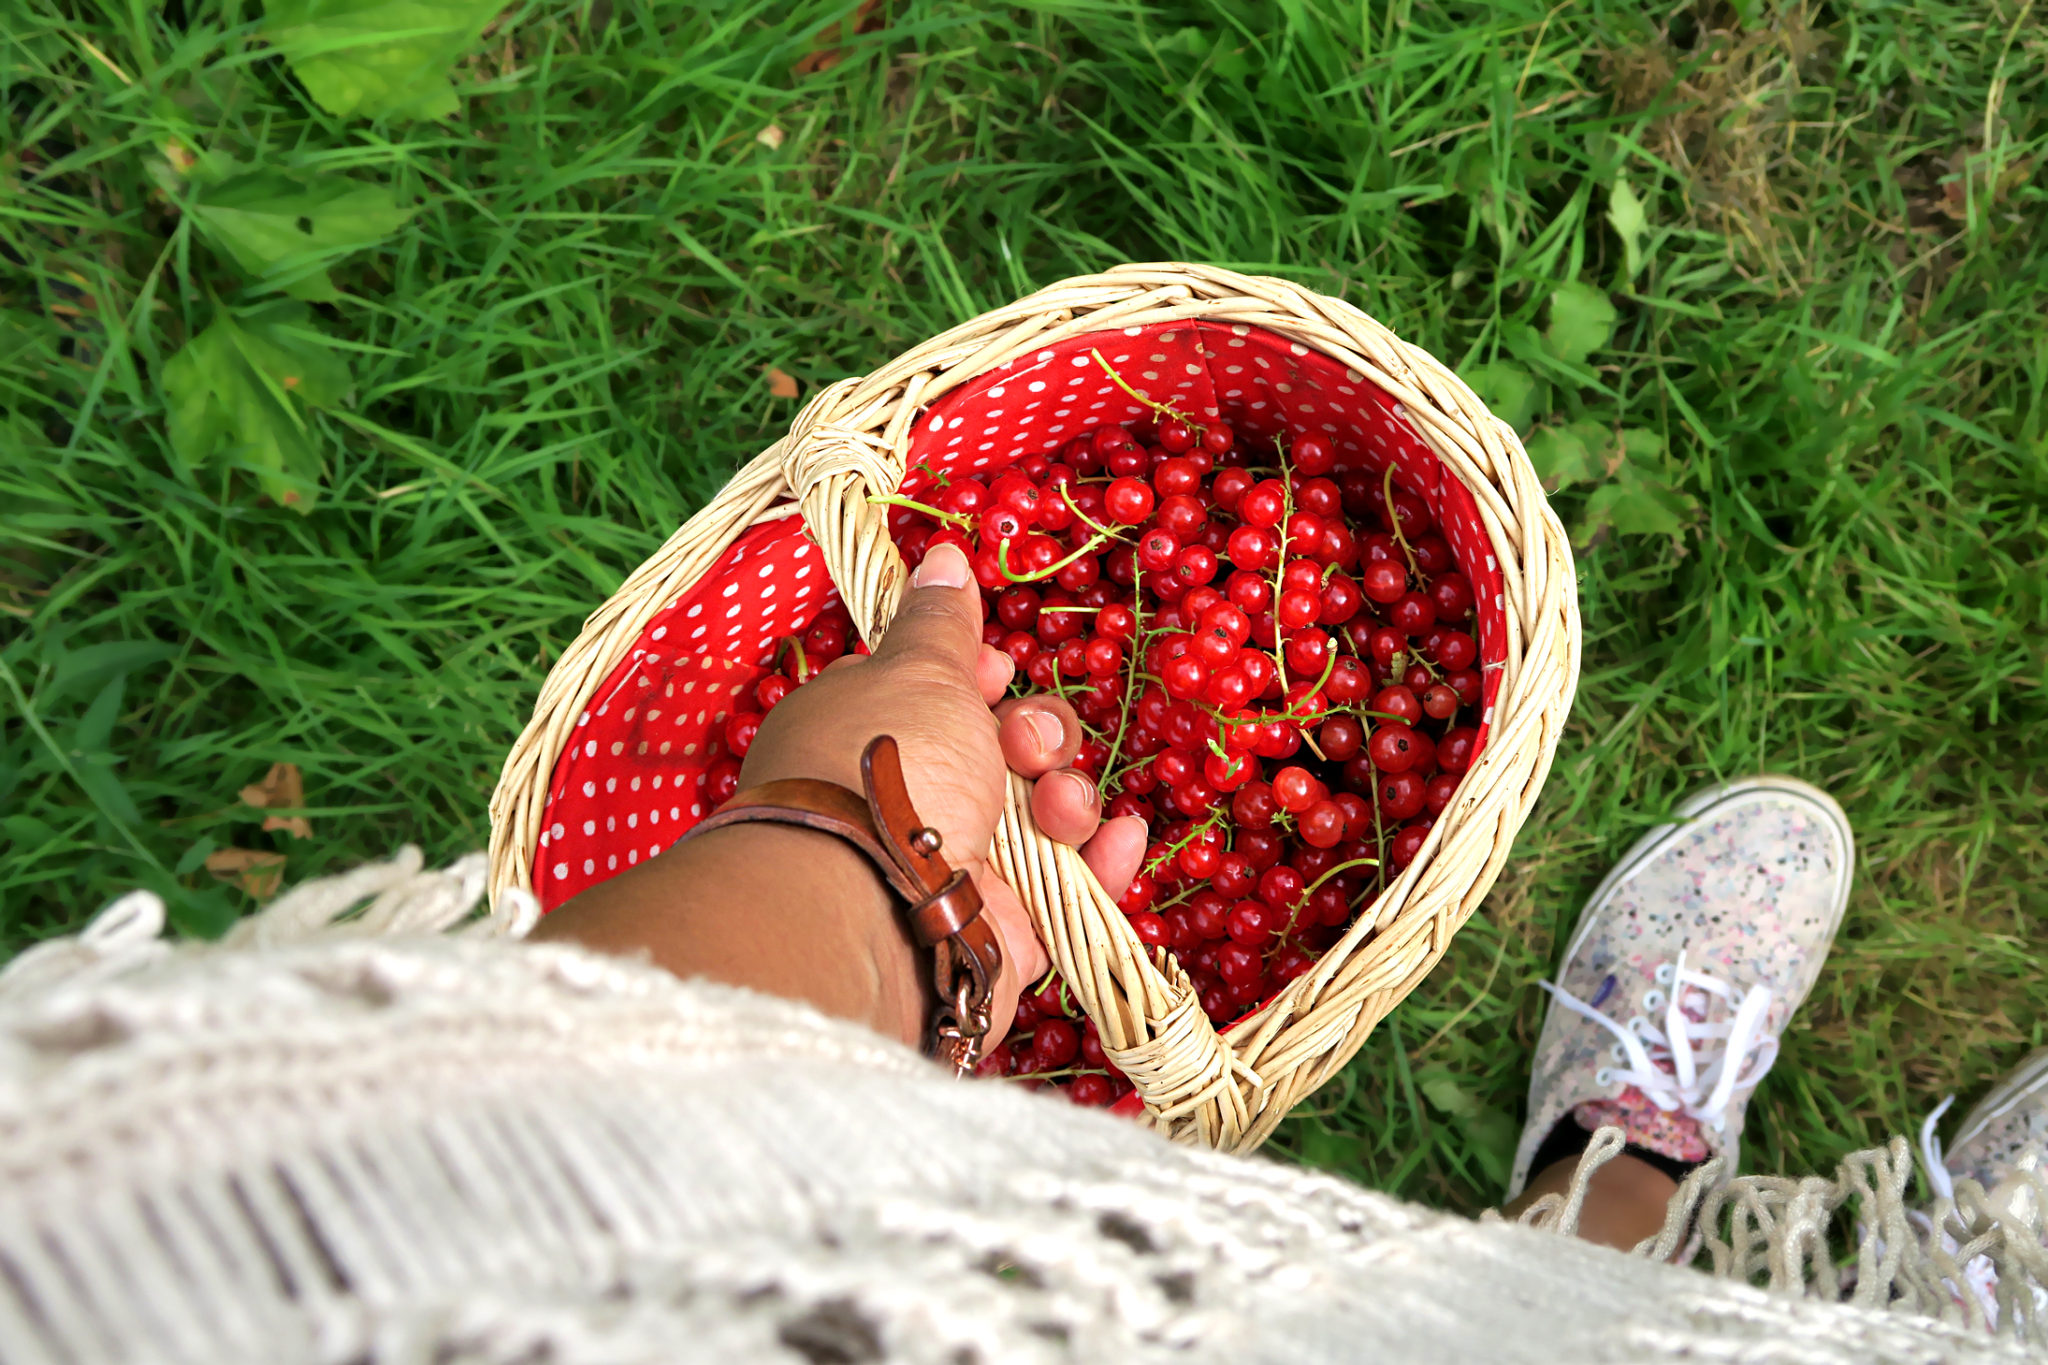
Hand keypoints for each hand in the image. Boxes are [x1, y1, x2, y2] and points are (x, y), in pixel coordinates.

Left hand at [739, 540, 1147, 1042]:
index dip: (982, 680)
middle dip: (1036, 738)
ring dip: (1069, 798)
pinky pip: (1072, 888)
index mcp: (871, 733)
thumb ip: (941, 624)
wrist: (880, 909)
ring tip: (1056, 813)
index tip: (994, 674)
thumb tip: (941, 556)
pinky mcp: (1006, 925)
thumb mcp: (917, 673)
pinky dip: (1101, 864)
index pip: (941, 696)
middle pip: (1008, 750)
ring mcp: (960, 866)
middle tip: (1021, 748)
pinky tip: (1118, 841)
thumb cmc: (889, 771)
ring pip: (1047, 815)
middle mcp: (911, 799)